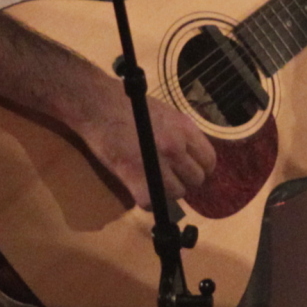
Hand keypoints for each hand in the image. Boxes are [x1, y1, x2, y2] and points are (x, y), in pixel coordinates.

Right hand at [78, 74, 214, 208]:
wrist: (97, 105)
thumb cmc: (129, 106)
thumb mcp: (167, 114)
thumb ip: (182, 135)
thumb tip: (190, 156)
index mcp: (186, 129)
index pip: (209, 161)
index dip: (199, 169)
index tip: (187, 171)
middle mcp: (176, 146)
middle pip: (195, 179)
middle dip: (183, 181)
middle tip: (167, 177)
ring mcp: (157, 162)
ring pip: (177, 193)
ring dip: (165, 192)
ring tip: (152, 183)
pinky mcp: (135, 176)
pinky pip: (152, 202)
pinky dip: (147, 202)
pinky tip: (140, 192)